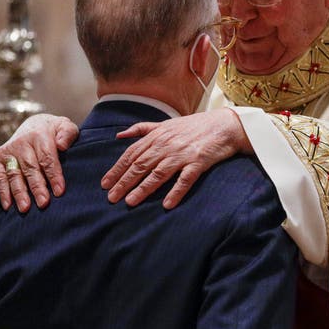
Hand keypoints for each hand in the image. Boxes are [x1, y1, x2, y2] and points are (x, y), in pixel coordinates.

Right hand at [0, 114, 78, 211]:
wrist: (34, 124)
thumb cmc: (54, 131)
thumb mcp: (65, 126)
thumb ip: (67, 134)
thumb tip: (62, 146)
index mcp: (39, 135)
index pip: (47, 158)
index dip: (53, 175)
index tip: (59, 191)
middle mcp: (22, 142)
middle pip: (30, 168)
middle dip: (37, 186)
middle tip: (43, 203)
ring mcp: (9, 150)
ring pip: (14, 174)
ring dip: (19, 192)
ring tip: (25, 208)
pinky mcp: (0, 157)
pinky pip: (0, 176)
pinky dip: (3, 192)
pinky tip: (8, 206)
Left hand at [102, 108, 251, 208]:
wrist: (224, 125)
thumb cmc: (194, 126)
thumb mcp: (166, 124)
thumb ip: (142, 129)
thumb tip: (119, 135)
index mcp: (157, 136)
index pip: (132, 154)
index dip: (117, 169)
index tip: (105, 184)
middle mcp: (167, 144)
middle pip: (141, 165)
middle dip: (124, 182)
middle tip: (112, 198)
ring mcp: (183, 154)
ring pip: (159, 173)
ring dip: (143, 188)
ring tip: (130, 202)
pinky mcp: (199, 162)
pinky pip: (185, 179)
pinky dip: (176, 191)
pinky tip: (167, 204)